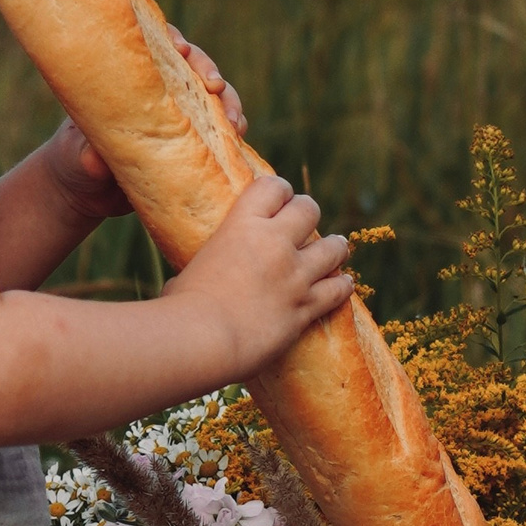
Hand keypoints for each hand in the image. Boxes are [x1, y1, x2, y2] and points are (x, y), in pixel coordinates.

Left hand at [34, 30, 246, 231]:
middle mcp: (158, 88)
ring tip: (234, 124)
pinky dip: (232, 136)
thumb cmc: (72, 160)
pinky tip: (239, 142)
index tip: (180, 48)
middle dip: (209, 71)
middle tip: (216, 86)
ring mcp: (179, 114)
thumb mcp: (75, 155)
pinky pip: (219, 133)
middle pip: (192, 67)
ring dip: (229, 105)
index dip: (172, 39)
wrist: (85, 192)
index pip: (154, 43)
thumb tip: (97, 159)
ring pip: (213, 99)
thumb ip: (85, 154)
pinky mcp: (191, 142)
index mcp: (128, 75)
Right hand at [165, 174, 350, 376]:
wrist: (203, 338)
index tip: (281, 199)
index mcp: (242, 224)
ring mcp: (294, 275)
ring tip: (336, 249)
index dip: (280, 191)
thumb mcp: (190, 270)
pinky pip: (337, 290)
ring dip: (335, 248)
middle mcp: (274, 242)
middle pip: (308, 209)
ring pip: (333, 248)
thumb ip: (202, 270)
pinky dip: (342, 285)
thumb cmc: (182, 307)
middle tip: (305, 223)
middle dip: (308, 213)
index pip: (272, 187)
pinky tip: (344, 284)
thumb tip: (182, 286)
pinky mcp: (306, 307)